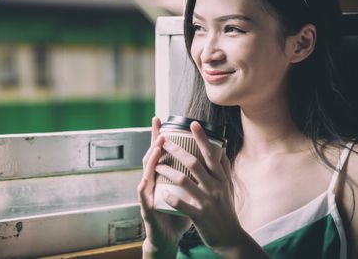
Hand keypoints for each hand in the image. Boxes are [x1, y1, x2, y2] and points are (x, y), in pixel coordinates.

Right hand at [137, 117, 190, 256]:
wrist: (168, 238)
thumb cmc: (179, 213)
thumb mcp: (189, 192)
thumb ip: (196, 177)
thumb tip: (214, 159)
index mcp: (164, 177)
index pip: (161, 153)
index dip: (159, 136)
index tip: (160, 119)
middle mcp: (154, 182)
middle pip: (152, 158)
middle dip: (155, 143)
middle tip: (161, 130)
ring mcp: (149, 195)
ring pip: (147, 175)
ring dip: (151, 161)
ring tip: (156, 150)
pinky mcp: (147, 211)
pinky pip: (144, 200)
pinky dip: (143, 190)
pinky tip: (144, 182)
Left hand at [154, 121, 239, 252]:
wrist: (231, 237)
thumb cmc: (226, 210)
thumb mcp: (228, 187)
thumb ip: (224, 168)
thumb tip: (222, 148)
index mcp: (221, 178)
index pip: (211, 154)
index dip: (202, 138)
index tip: (193, 124)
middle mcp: (215, 187)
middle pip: (194, 163)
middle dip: (177, 151)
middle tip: (164, 141)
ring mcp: (207, 201)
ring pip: (185, 181)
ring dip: (168, 172)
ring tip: (156, 166)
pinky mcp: (200, 216)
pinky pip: (183, 204)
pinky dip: (172, 198)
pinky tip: (162, 193)